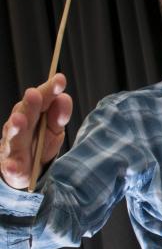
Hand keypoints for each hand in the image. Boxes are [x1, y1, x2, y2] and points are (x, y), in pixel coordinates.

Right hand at [0, 74, 72, 188]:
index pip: (42, 100)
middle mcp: (20, 127)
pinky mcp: (11, 165)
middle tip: (34, 93)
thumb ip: (59, 115)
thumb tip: (65, 97)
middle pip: (25, 114)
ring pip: (14, 136)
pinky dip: (12, 165)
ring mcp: (13, 146)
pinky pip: (11, 166)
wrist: (24, 169)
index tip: (60, 79)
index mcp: (33, 115)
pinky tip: (14, 165)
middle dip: (29, 105)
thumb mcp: (54, 129)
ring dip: (16, 127)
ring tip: (19, 120)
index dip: (49, 90)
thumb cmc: (39, 143)